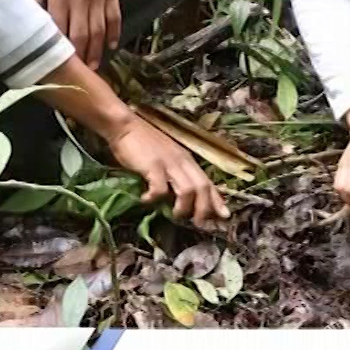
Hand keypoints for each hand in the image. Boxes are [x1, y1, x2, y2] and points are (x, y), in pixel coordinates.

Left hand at [31, 0, 120, 67]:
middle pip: (81, 36)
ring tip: (93, 66)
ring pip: (99, 31)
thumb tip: (31, 18)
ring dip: (96, 51)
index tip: (57, 63)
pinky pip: (115, 19)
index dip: (59, 49)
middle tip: (78, 72)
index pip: (59, 29)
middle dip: (79, 57)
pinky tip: (111, 46)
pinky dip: (114, 35)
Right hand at [106, 115, 229, 225]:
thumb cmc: (144, 143)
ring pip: (188, 190)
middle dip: (204, 209)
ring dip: (183, 207)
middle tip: (199, 224)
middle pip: (203, 187)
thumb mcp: (168, 158)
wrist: (126, 125)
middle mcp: (183, 162)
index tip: (224, 216)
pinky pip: (160, 188)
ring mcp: (169, 163)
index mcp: (188, 161)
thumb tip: (181, 196)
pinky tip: (146, 201)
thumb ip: (176, 173)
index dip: (217, 200)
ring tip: (175, 216)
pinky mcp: (153, 165)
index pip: (208, 182)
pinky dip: (155, 198)